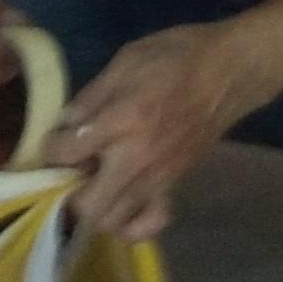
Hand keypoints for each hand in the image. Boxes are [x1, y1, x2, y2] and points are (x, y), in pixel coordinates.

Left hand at [46, 26, 250, 242]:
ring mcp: (157, 179)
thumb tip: (66, 124)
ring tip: (95, 182)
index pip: (66, 151)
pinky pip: (148, 225)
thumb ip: (92, 95)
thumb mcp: (128, 59)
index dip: (52, 146)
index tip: (56, 138)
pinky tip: (123, 205)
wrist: (230, 70)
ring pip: (111, 221)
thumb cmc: (178, 56)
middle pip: (85, 205)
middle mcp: (136, 159)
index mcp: (122, 120)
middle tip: (72, 168)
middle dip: (68, 191)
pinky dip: (131, 225)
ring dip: (95, 207)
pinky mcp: (174, 186)